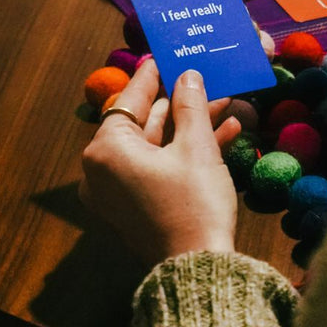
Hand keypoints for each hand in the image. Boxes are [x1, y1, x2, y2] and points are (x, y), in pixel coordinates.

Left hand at [80, 60, 239, 266]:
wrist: (198, 270)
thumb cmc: (194, 204)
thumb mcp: (196, 147)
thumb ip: (190, 105)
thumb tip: (187, 76)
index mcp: (105, 151)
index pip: (128, 101)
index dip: (150, 77)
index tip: (164, 56)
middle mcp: (101, 172)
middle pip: (143, 125)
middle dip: (180, 104)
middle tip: (205, 81)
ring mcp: (117, 193)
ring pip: (155, 147)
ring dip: (189, 127)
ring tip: (224, 106)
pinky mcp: (135, 208)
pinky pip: (157, 169)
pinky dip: (184, 154)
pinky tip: (223, 134)